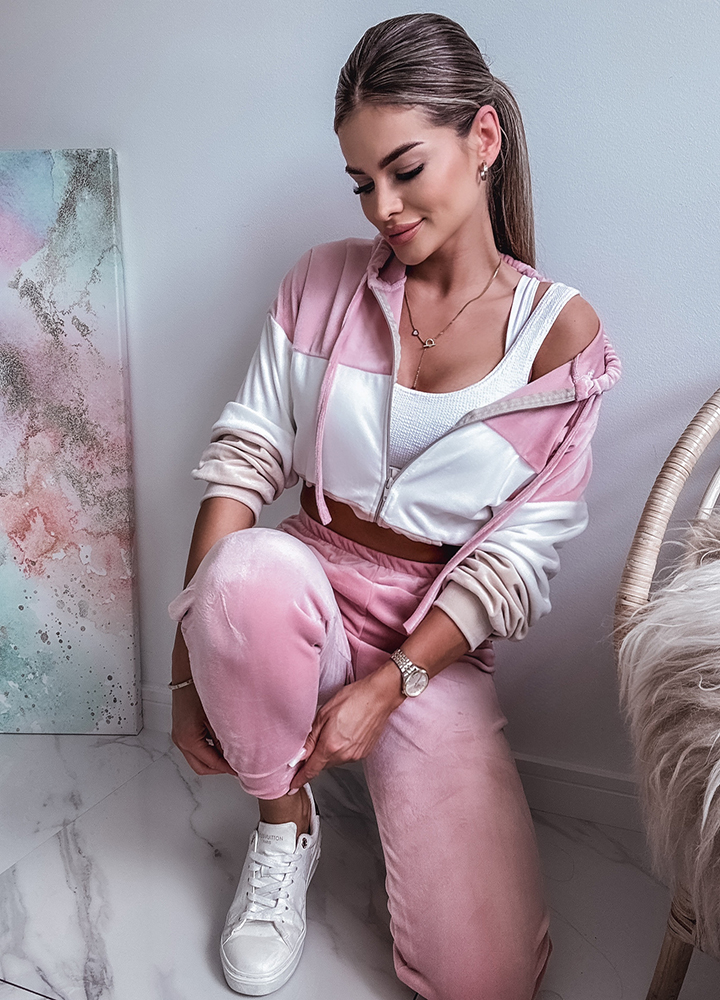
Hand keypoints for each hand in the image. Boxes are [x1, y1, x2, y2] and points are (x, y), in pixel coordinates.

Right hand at [171, 683, 236, 775]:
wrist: (187, 672)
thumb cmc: (199, 688)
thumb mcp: (217, 717)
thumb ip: (225, 739)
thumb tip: (236, 755)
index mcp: (188, 739)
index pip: (211, 763)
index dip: (229, 769)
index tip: (242, 771)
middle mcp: (180, 740)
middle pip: (202, 767)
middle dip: (220, 769)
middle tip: (238, 766)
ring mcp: (179, 736)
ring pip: (198, 759)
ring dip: (214, 760)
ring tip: (232, 755)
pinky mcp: (181, 730)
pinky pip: (195, 748)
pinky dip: (208, 750)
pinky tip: (221, 743)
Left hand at [289, 661, 402, 788]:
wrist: (379, 697)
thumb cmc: (352, 699)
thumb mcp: (323, 714)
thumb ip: (310, 738)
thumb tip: (299, 755)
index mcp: (330, 746)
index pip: (311, 769)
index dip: (300, 779)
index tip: (292, 786)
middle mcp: (344, 755)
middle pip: (322, 764)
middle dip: (315, 757)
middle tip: (315, 739)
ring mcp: (356, 755)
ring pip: (335, 760)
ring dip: (329, 751)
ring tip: (334, 729)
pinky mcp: (364, 752)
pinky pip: (347, 756)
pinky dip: (342, 749)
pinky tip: (345, 732)